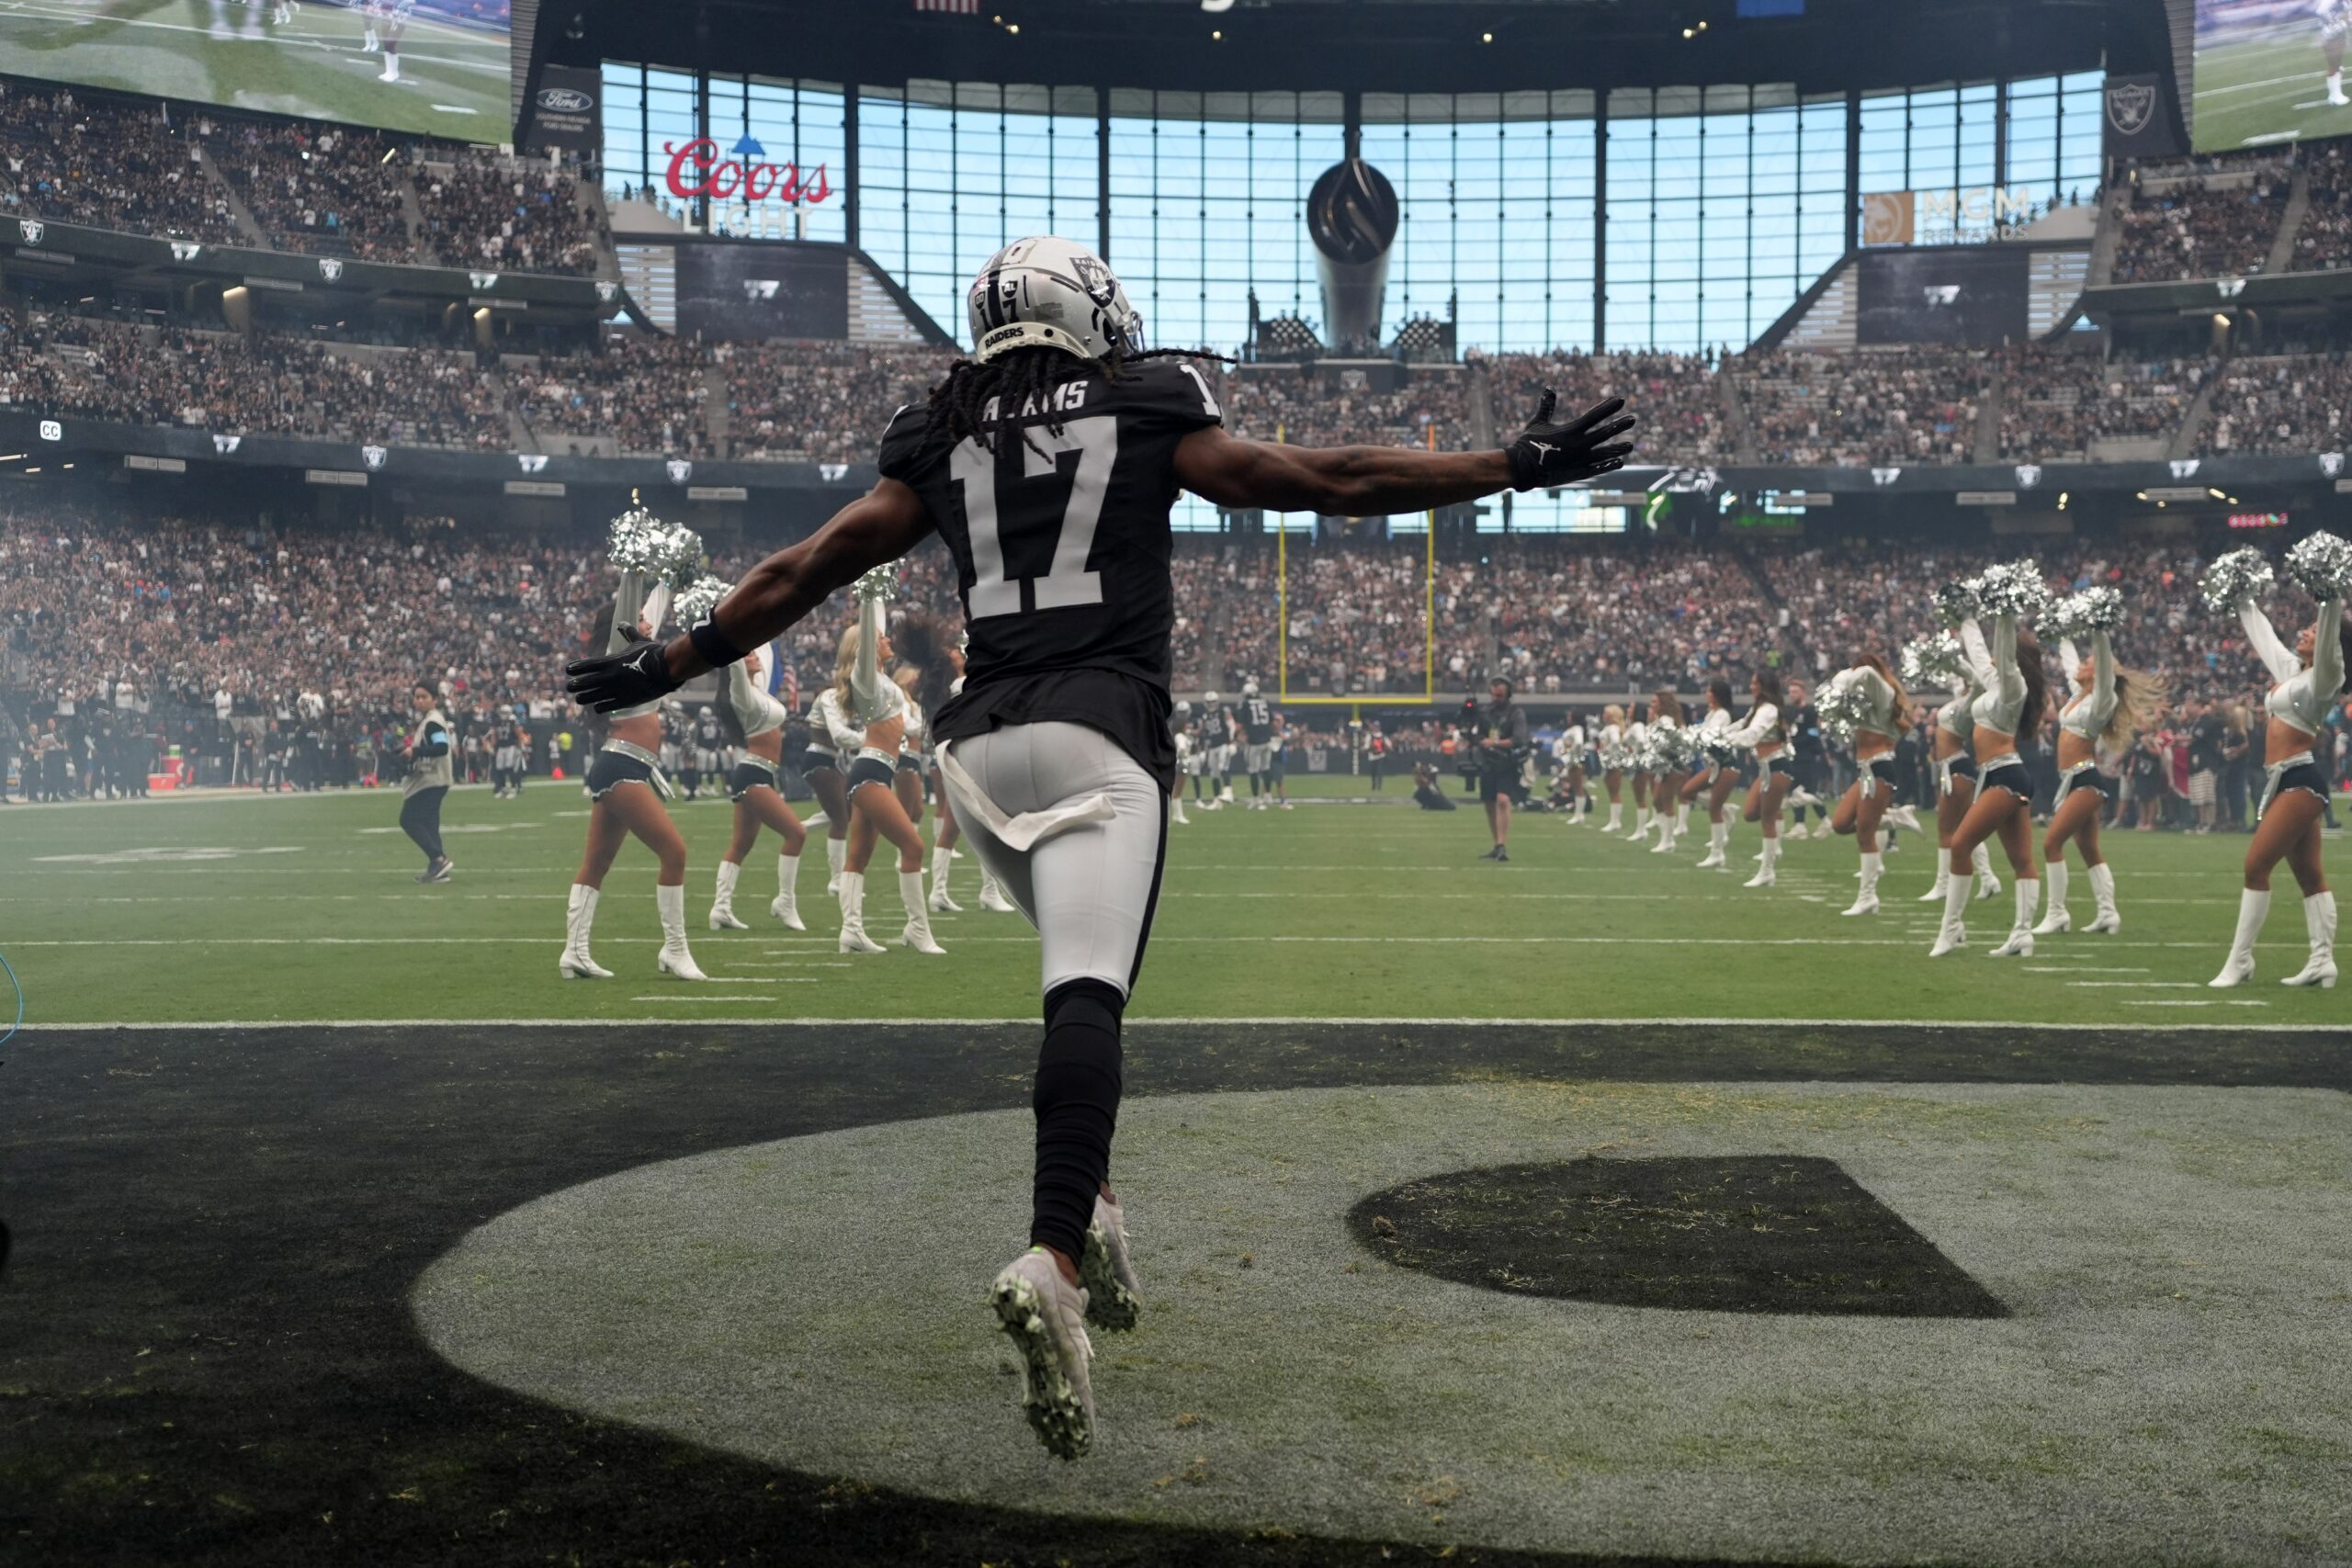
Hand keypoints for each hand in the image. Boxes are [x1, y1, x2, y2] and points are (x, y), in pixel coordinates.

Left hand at [565, 629, 680, 713]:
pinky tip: (597, 706)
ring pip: (589, 698)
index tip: (568, 670)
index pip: (584, 665)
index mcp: (610, 661)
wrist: (666, 669)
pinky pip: (604, 707)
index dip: (573, 668)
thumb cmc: (653, 653)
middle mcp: (609, 677)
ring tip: (580, 698)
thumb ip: (628, 633)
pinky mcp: (624, 701)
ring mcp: (615, 690)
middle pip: (582, 683)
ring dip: (583, 698)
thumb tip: (622, 623)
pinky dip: (598, 707)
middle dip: (573, 685)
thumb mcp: (639, 640)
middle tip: (570, 686)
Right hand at [1504, 390, 1637, 491]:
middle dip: (1620, 425)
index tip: (1621, 399)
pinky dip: (1608, 465)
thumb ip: (1547, 406)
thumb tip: (1549, 387)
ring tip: (1630, 445)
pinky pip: (1597, 469)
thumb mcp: (1537, 422)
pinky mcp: (1578, 473)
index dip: (1609, 407)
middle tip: (1633, 419)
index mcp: (1570, 430)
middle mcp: (1579, 445)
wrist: (1521, 469)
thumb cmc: (1528, 444)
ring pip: (1605, 453)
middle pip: (1605, 433)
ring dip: (1618, 448)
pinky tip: (1619, 462)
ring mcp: (1580, 460)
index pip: (1595, 415)